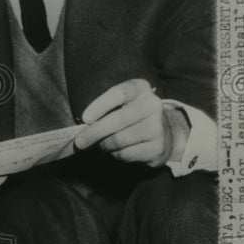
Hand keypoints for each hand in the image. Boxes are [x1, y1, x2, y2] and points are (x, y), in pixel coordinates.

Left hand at [75, 78, 189, 167]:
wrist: (165, 133)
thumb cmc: (131, 116)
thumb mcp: (121, 104)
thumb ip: (104, 111)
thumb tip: (82, 129)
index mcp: (141, 88)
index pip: (119, 93)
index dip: (100, 105)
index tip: (85, 119)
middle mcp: (152, 105)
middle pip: (118, 120)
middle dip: (94, 132)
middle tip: (79, 142)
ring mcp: (158, 127)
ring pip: (119, 140)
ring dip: (104, 145)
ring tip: (102, 144)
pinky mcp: (158, 147)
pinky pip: (126, 154)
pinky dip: (115, 154)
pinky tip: (117, 150)